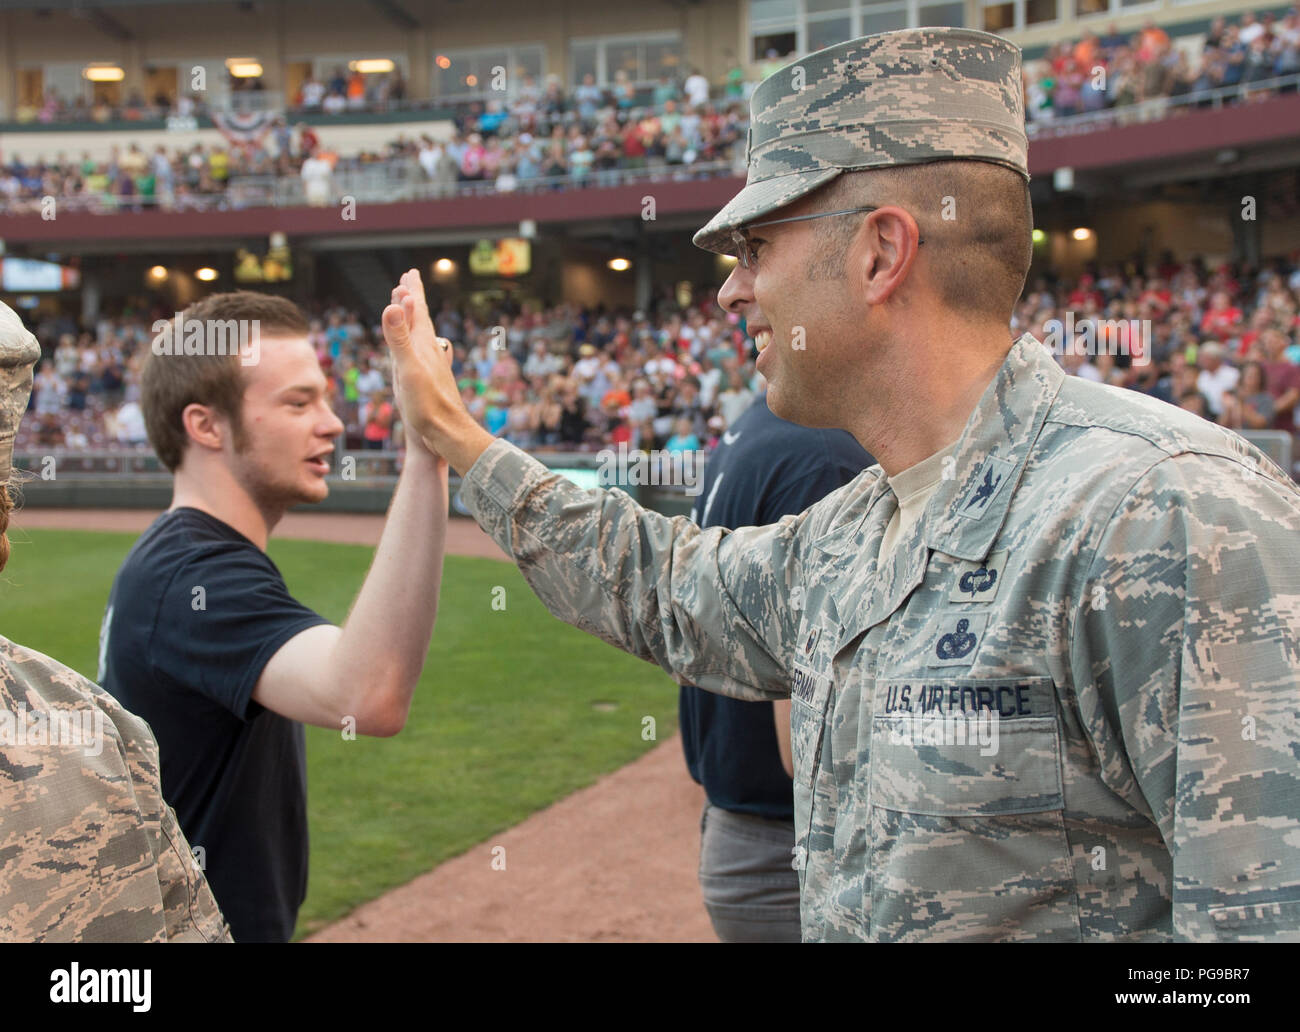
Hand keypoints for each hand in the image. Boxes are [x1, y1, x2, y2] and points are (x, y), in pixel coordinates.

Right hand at [382, 269, 493, 472]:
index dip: (412, 292)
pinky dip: (416, 344)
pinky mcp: (430, 381)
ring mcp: (431, 366)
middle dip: (413, 300)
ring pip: (422, 335)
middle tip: (408, 282)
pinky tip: (421, 350)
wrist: (447, 434)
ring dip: (414, 320)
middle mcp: (430, 352)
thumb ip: (399, 338)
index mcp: (423, 346)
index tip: (409, 274)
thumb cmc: (428, 406)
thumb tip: (394, 304)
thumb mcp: (408, 369)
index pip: (417, 311)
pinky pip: (422, 353)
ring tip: (410, 309)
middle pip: (421, 320)